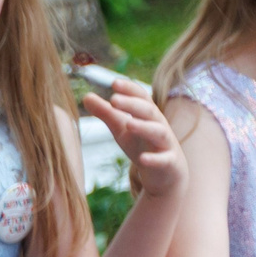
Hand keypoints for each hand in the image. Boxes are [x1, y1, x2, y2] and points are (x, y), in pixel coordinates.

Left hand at [82, 79, 184, 200]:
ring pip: (159, 132)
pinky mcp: (169, 163)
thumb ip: (106, 113)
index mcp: (148, 116)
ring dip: (144, 127)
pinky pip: (163, 160)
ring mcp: (166, 144)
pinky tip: (142, 159)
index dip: (130, 90)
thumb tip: (86, 96)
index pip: (142, 97)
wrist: (165, 174)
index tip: (114, 82)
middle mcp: (159, 126)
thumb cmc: (142, 145)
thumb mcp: (121, 129)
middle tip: (114, 99)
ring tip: (128, 124)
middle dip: (133, 105)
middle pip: (149, 111)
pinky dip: (154, 159)